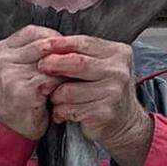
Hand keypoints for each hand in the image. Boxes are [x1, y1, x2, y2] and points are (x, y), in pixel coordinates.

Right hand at [0, 25, 63, 139]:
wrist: (10, 129)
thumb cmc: (21, 97)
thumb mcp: (20, 68)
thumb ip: (34, 52)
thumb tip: (65, 40)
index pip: (32, 32)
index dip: (53, 37)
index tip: (66, 48)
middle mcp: (1, 59)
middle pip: (42, 45)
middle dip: (61, 54)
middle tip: (76, 63)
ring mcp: (9, 74)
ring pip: (49, 61)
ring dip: (64, 69)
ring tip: (71, 78)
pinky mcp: (21, 89)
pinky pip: (51, 79)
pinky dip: (62, 84)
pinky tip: (64, 91)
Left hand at [38, 35, 153, 165]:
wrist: (125, 122)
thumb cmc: (106, 90)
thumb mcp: (101, 66)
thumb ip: (82, 55)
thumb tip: (49, 45)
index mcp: (118, 54)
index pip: (85, 43)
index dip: (61, 43)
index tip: (44, 45)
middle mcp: (118, 71)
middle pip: (77, 63)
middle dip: (54, 64)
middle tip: (41, 66)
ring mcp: (113, 93)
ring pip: (69, 90)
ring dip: (56, 95)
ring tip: (56, 98)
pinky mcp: (104, 113)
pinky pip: (70, 109)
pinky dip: (60, 111)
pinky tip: (62, 113)